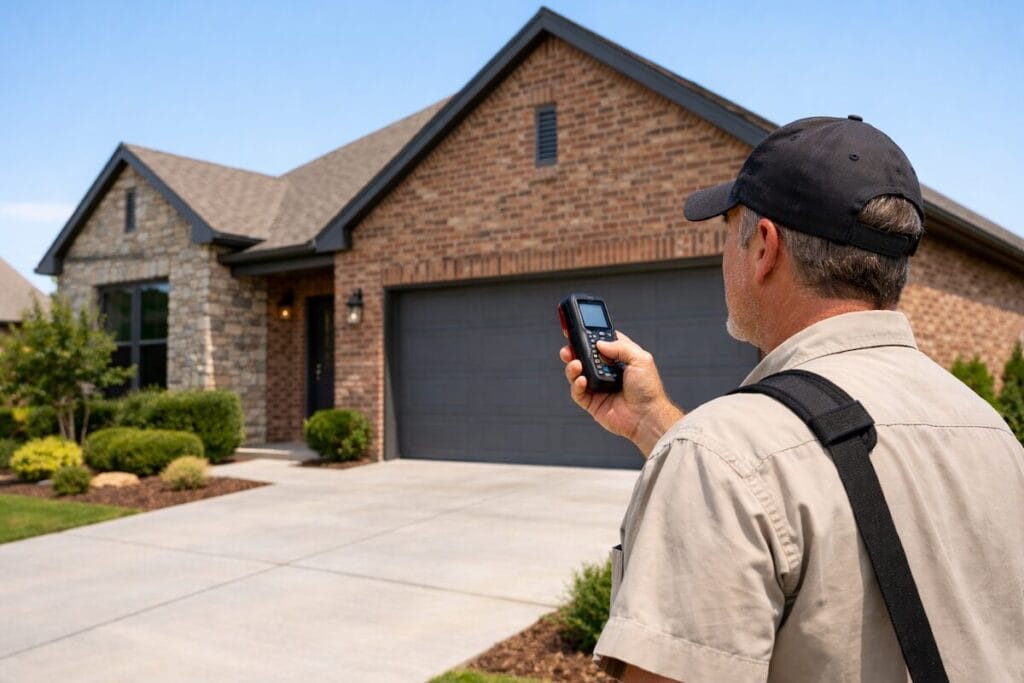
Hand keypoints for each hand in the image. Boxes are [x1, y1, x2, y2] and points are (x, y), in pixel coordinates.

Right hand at [560, 331, 683, 456]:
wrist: (647, 416)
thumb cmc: (648, 389)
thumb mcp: (640, 359)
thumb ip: (620, 347)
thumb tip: (599, 343)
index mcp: (619, 359)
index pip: (602, 343)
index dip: (590, 336)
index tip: (578, 328)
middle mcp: (607, 372)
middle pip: (585, 357)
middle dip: (574, 350)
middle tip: (569, 347)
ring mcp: (598, 387)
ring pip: (577, 373)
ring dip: (572, 366)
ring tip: (576, 364)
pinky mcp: (592, 403)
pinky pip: (578, 392)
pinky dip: (576, 385)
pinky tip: (581, 381)